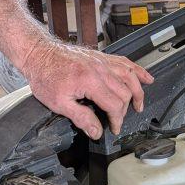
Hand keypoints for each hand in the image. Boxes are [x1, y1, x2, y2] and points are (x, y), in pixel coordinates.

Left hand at [19, 38, 153, 138]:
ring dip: (138, 92)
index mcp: (90, 81)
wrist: (38, 53)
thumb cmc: (45, 75)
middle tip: (118, 120)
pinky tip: (145, 77)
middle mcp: (100, 69)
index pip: (114, 105)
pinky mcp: (101, 57)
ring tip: (139, 104)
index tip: (114, 128)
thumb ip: (81, 118)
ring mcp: (102, 61)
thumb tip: (96, 131)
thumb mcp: (58, 103)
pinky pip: (125, 62)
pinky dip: (138, 70)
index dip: (117, 120)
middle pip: (125, 93)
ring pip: (130, 77)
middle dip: (125, 110)